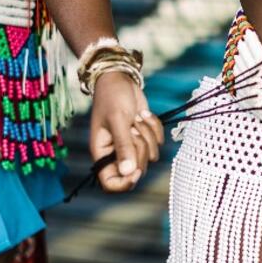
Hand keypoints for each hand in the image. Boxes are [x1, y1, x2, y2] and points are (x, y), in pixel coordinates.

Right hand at [88, 72, 163, 192]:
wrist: (120, 79)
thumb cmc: (112, 97)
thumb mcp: (118, 120)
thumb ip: (123, 146)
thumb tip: (128, 172)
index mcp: (102, 153)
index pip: (111, 183)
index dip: (124, 183)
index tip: (135, 171)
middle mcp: (116, 153)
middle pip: (136, 169)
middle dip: (140, 147)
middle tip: (133, 128)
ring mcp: (132, 146)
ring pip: (151, 156)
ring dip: (148, 134)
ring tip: (135, 118)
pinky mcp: (145, 136)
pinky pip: (159, 142)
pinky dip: (155, 127)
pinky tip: (143, 114)